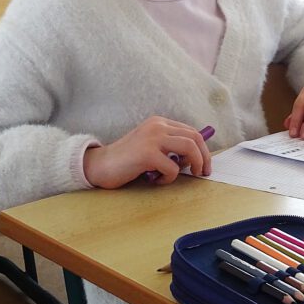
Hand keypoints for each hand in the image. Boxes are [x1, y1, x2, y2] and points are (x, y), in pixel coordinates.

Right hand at [82, 116, 211, 187]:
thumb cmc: (127, 161)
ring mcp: (152, 138)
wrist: (99, 165)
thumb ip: (170, 147)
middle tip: (202, 173)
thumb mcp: (150, 146)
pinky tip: (156, 180)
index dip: (203, 149)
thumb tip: (196, 158)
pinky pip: (173, 168)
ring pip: (189, 148)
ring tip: (187, 175)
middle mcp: (157, 126)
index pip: (191, 131)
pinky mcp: (147, 154)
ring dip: (194, 164)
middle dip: (204, 157)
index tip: (204, 164)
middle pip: (194, 138)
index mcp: (159, 122)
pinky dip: (170, 178)